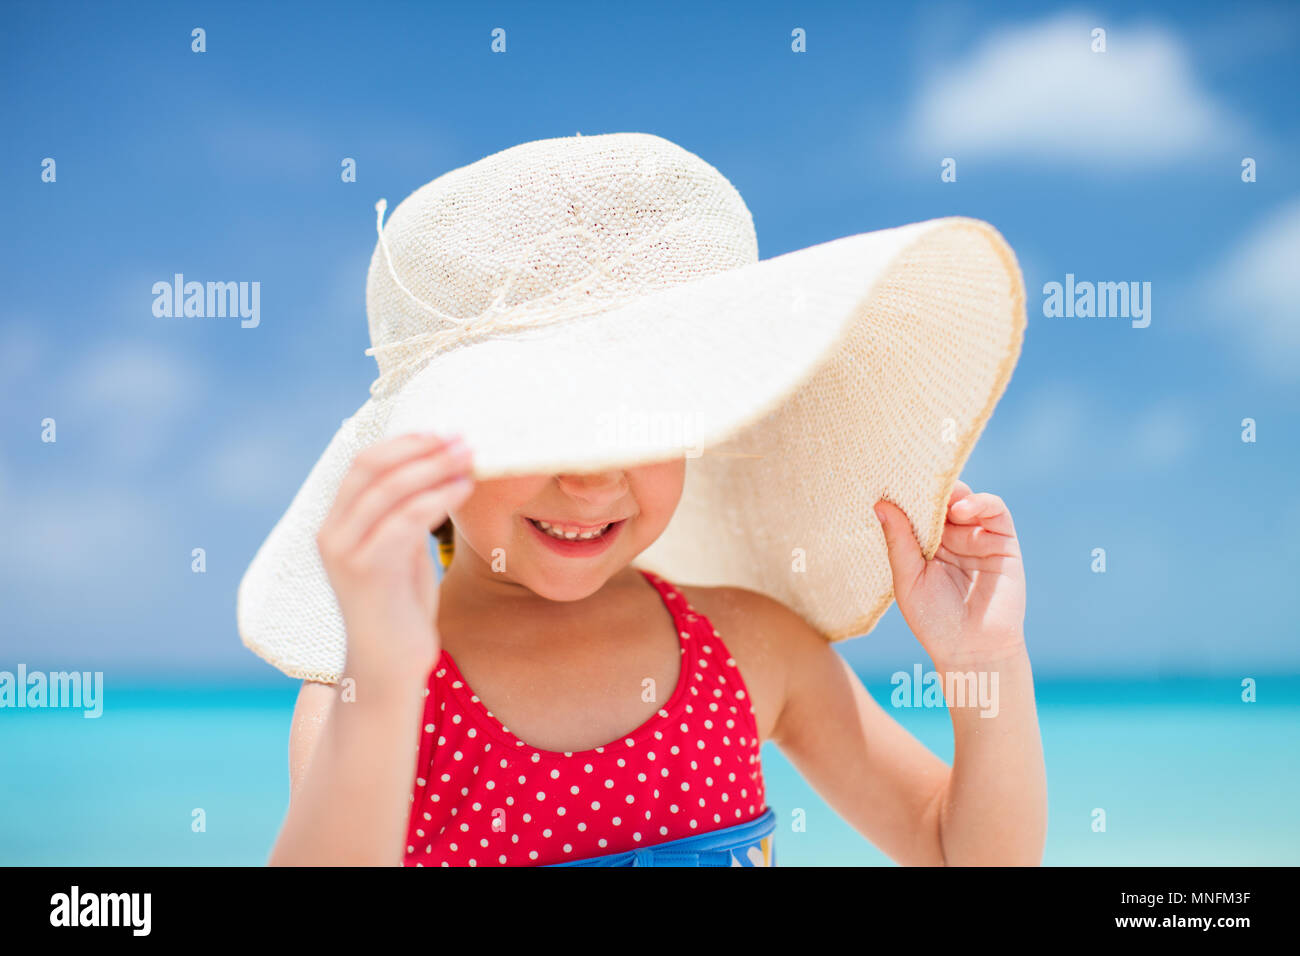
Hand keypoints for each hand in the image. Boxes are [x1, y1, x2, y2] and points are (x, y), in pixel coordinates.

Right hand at [316, 432, 473, 682]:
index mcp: (336, 524)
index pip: (363, 463)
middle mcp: (332, 533)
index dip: (405, 442)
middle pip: (372, 467)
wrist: (387, 668)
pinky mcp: (367, 572)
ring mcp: (345, 552)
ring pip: (390, 489)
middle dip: (421, 447)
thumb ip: (403, 515)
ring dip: (435, 467)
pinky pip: (405, 520)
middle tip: (463, 439)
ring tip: (470, 459)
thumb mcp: (400, 552)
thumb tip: (436, 470)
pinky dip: (436, 497)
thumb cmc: (401, 609)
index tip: (444, 432)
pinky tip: (462, 489)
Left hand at [874, 480, 1025, 668]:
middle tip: (917, 481)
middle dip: (931, 489)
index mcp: (927, 546)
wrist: (972, 651)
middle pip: (943, 500)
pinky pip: (996, 511)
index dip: (909, 495)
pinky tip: (961, 510)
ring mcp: (979, 538)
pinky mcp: (1003, 542)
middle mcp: (953, 538)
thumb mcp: (908, 579)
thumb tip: (881, 503)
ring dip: (955, 493)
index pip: (918, 511)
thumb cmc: (934, 621)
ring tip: (942, 502)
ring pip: (968, 499)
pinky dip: (980, 502)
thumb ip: (899, 541)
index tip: (894, 481)